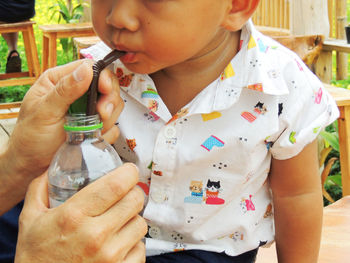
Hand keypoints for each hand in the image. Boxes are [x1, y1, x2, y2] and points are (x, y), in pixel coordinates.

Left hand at [4, 59, 123, 181]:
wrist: (32, 165)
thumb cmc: (30, 137)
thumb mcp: (44, 111)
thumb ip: (65, 90)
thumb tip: (85, 70)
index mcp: (61, 80)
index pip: (91, 67)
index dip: (103, 77)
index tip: (105, 90)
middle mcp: (77, 93)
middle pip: (108, 86)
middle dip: (109, 101)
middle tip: (101, 115)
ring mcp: (88, 111)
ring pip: (114, 106)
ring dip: (107, 120)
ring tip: (90, 130)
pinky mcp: (95, 127)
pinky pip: (113, 127)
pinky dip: (105, 134)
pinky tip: (90, 138)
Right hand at [15, 163, 146, 262]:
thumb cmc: (35, 256)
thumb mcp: (30, 219)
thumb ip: (40, 190)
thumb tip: (49, 168)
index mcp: (74, 216)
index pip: (116, 184)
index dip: (129, 173)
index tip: (128, 171)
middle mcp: (96, 235)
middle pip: (135, 200)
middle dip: (133, 193)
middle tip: (124, 195)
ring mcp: (110, 256)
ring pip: (140, 224)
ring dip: (132, 219)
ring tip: (118, 221)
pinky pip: (140, 248)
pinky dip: (133, 243)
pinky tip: (119, 243)